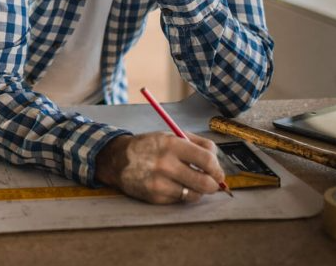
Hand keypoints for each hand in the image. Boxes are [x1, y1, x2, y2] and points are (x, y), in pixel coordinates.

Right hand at [95, 132, 224, 204]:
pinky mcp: (155, 197)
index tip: (218, 172)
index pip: (206, 160)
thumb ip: (196, 143)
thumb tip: (217, 160)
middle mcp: (165, 164)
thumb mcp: (170, 135)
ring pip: (194, 195)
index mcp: (171, 145)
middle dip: (214, 185)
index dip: (217, 168)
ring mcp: (159, 183)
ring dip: (199, 191)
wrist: (117, 160)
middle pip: (205, 182)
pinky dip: (182, 195)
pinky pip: (180, 200)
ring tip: (192, 183)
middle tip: (213, 183)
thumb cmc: (148, 146)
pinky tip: (174, 186)